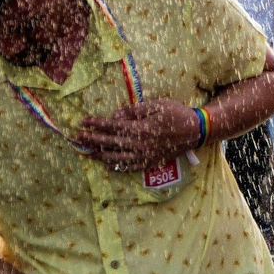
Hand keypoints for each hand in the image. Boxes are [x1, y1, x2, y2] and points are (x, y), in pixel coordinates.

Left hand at [77, 98, 199, 172]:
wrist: (196, 131)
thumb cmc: (177, 114)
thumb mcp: (157, 105)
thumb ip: (134, 111)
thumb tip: (115, 114)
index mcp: (140, 128)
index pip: (112, 126)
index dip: (96, 124)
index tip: (82, 122)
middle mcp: (140, 144)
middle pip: (110, 142)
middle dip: (92, 139)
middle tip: (77, 138)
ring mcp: (145, 155)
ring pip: (117, 157)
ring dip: (100, 155)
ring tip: (88, 153)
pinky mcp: (151, 162)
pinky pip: (131, 167)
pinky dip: (118, 166)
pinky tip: (108, 165)